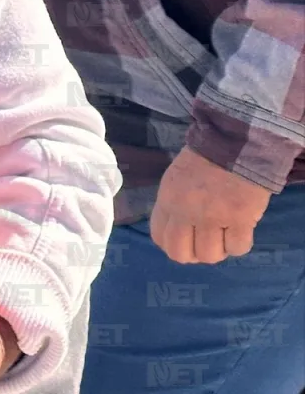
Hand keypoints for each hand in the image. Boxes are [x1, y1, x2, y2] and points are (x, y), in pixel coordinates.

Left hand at [151, 146, 270, 263]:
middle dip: (194, 254)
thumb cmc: (204, 160)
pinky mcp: (240, 219)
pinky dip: (239, 244)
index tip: (185, 242)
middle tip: (206, 244)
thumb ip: (172, 206)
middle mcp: (186, 212)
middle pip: (181, 254)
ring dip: (218, 249)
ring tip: (224, 234)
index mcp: (167, 200)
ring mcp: (213, 217)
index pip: (160, 237)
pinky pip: (237, 249)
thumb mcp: (175, 180)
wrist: (234, 144)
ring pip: (210, 255)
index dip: (173, 245)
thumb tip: (177, 232)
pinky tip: (240, 230)